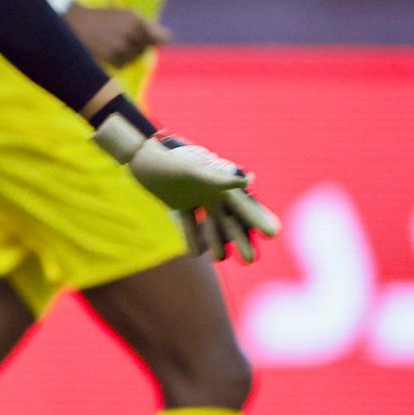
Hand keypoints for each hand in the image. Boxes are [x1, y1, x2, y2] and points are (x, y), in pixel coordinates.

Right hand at [65, 5, 171, 67]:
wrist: (72, 23)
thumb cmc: (99, 18)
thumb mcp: (124, 14)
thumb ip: (147, 26)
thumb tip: (168, 39)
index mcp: (136, 19)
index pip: (162, 38)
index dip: (151, 39)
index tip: (139, 37)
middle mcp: (132, 31)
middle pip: (145, 49)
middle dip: (136, 47)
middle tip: (118, 39)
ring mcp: (121, 45)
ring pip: (134, 58)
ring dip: (125, 55)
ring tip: (111, 46)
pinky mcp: (110, 57)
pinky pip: (121, 65)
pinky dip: (116, 61)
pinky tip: (106, 53)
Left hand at [93, 115, 279, 264]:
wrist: (139, 154)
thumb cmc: (168, 159)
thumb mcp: (193, 170)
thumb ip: (220, 177)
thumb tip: (249, 178)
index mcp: (219, 183)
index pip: (244, 204)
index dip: (259, 219)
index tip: (273, 234)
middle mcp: (210, 191)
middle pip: (231, 219)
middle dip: (241, 239)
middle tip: (250, 260)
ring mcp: (195, 198)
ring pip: (211, 224)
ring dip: (217, 241)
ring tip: (220, 258)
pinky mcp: (178, 202)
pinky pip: (188, 223)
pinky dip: (191, 236)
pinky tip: (194, 253)